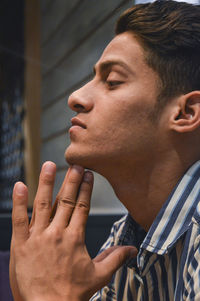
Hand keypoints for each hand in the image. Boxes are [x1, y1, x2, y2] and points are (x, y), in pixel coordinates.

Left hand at [10, 162, 136, 300]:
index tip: (87, 174)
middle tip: (75, 164)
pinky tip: (19, 185)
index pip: (82, 206)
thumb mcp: (99, 275)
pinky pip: (19, 220)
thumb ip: (116, 258)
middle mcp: (57, 232)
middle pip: (65, 200)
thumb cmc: (72, 293)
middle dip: (71, 180)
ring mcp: (38, 237)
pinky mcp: (21, 244)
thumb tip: (134, 249)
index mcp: (75, 237)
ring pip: (43, 204)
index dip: (85, 189)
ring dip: (46, 183)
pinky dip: (19, 202)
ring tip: (49, 165)